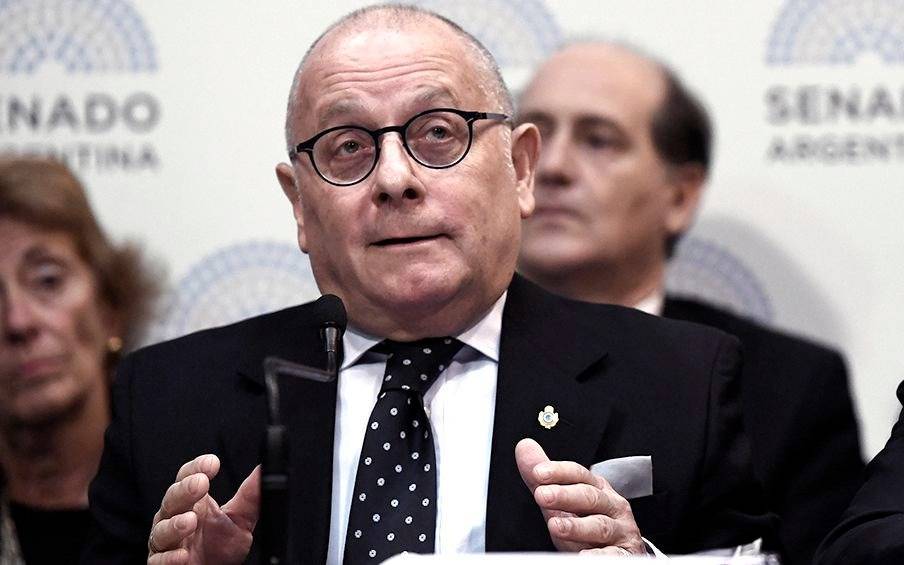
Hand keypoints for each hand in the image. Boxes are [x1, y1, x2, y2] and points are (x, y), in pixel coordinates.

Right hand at [147, 454, 259, 564]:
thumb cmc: (221, 547)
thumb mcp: (241, 520)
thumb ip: (250, 497)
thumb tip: (263, 470)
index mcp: (194, 502)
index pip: (188, 477)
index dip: (197, 467)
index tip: (212, 463)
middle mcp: (175, 517)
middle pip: (172, 498)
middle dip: (185, 489)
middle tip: (201, 483)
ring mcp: (166, 541)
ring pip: (162, 529)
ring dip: (175, 524)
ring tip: (190, 520)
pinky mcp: (161, 563)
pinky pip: (159, 560)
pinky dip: (169, 557)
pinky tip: (182, 555)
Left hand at [515, 438, 645, 555]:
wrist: (619, 554)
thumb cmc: (588, 526)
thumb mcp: (565, 502)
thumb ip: (545, 479)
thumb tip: (524, 446)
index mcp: (597, 489)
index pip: (578, 474)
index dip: (559, 472)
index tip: (538, 473)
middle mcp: (611, 506)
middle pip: (589, 497)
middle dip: (565, 495)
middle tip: (542, 496)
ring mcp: (620, 531)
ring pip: (600, 526)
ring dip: (577, 526)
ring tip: (556, 527)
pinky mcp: (625, 555)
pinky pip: (613, 555)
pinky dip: (599, 556)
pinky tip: (584, 557)